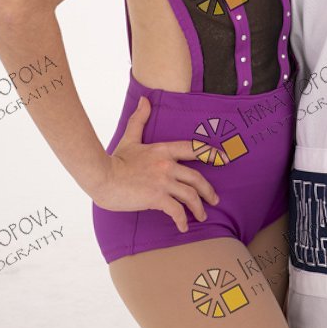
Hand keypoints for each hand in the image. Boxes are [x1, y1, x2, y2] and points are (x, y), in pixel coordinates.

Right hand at [94, 96, 219, 232]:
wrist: (102, 177)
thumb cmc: (114, 160)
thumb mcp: (130, 138)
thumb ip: (139, 119)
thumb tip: (144, 99)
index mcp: (163, 150)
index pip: (194, 149)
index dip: (211, 153)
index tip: (224, 158)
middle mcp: (167, 165)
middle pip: (197, 178)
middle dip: (208, 191)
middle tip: (214, 200)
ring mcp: (163, 181)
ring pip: (190, 195)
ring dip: (198, 208)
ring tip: (201, 216)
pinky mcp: (156, 197)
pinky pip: (176, 210)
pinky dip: (182, 220)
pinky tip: (183, 228)